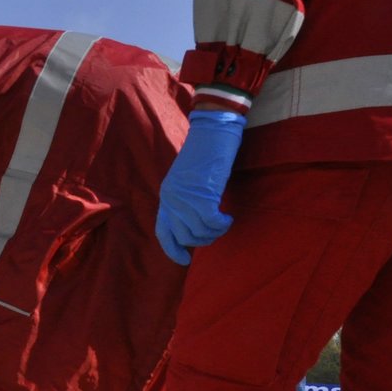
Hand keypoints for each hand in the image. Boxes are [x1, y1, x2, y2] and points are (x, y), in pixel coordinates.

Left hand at [155, 110, 245, 265]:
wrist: (213, 131)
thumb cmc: (206, 153)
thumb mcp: (188, 180)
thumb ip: (186, 201)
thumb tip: (195, 224)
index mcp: (166, 196)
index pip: (163, 232)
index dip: (172, 249)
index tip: (184, 260)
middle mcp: (172, 199)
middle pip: (184, 236)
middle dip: (202, 240)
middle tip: (216, 231)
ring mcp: (185, 197)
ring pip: (199, 231)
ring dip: (215, 232)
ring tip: (224, 222)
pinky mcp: (202, 193)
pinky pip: (212, 222)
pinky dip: (222, 224)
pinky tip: (228, 217)